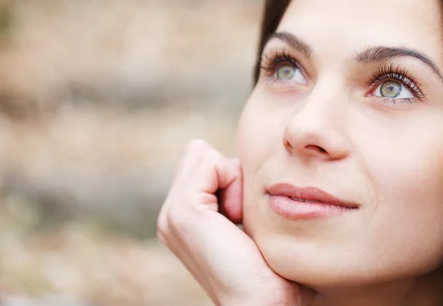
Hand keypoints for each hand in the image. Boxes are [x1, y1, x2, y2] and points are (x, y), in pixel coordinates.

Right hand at [157, 139, 313, 305]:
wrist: (267, 303)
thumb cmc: (271, 267)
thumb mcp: (248, 219)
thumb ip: (231, 190)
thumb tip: (213, 152)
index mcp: (181, 219)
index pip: (202, 162)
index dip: (233, 177)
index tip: (246, 216)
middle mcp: (170, 217)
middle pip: (200, 155)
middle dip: (231, 174)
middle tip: (244, 216)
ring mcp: (171, 216)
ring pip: (204, 156)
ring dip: (235, 179)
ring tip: (242, 220)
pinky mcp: (183, 213)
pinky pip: (210, 162)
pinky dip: (235, 181)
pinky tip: (239, 217)